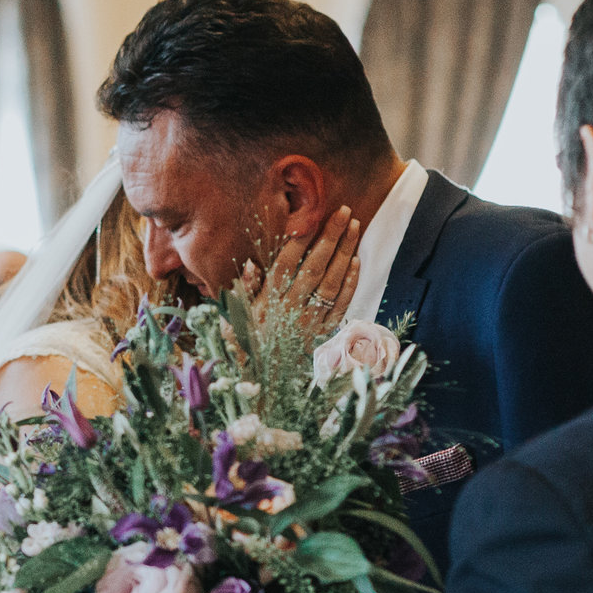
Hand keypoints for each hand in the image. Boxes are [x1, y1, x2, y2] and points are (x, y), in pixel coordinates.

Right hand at [247, 207, 361, 333]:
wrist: (263, 381)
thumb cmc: (246, 343)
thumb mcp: (235, 317)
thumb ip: (244, 290)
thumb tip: (251, 265)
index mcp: (268, 302)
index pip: (286, 264)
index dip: (300, 241)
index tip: (312, 217)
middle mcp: (291, 309)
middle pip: (314, 267)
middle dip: (330, 238)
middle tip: (344, 212)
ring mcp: (311, 321)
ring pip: (332, 283)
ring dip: (345, 253)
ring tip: (354, 227)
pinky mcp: (324, 332)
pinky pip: (341, 305)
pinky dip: (350, 283)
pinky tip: (356, 261)